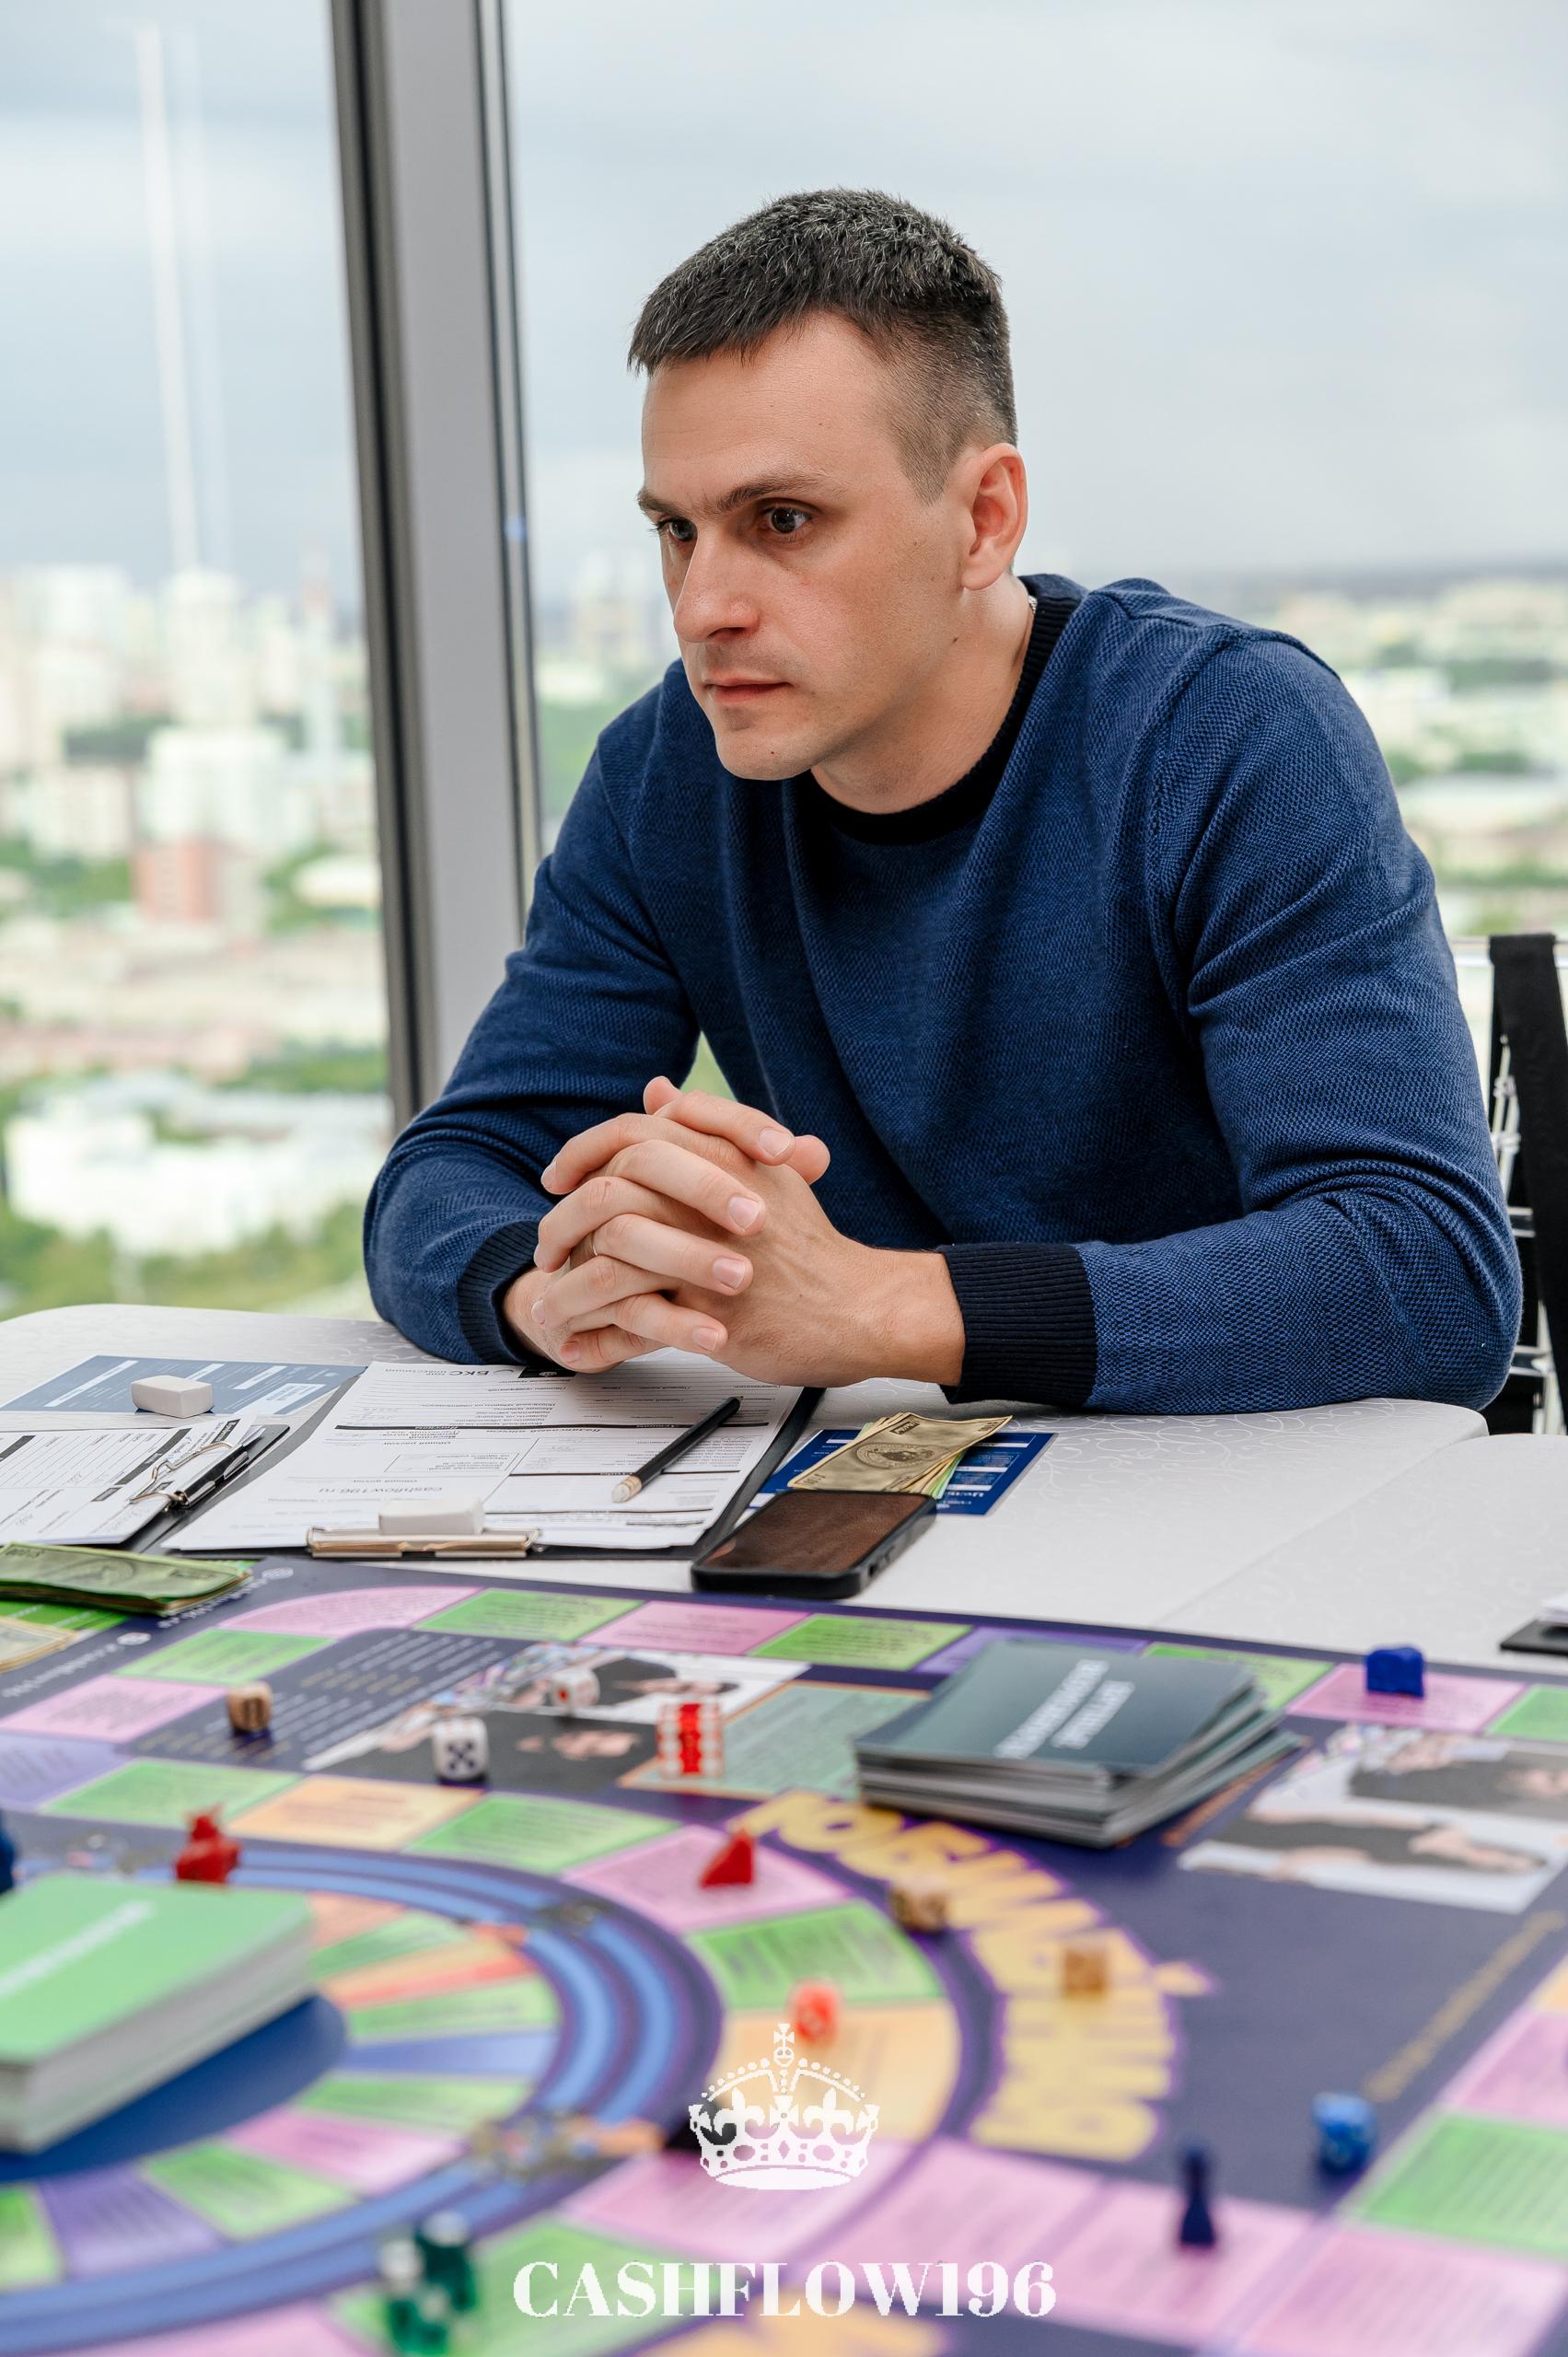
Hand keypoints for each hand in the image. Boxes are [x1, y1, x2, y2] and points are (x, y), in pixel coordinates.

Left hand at [523, 1080, 963, 1386]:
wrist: (854, 1308)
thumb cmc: (804, 1246)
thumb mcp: (761, 1174)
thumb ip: (706, 1131)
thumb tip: (656, 1088)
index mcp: (726, 1153)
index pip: (634, 1130)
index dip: (584, 1151)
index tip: (558, 1177)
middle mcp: (716, 1192)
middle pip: (612, 1184)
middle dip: (564, 1215)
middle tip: (546, 1242)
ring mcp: (711, 1247)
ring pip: (612, 1246)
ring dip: (570, 1272)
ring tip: (550, 1289)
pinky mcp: (710, 1304)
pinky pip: (633, 1308)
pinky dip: (596, 1322)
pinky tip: (578, 1333)